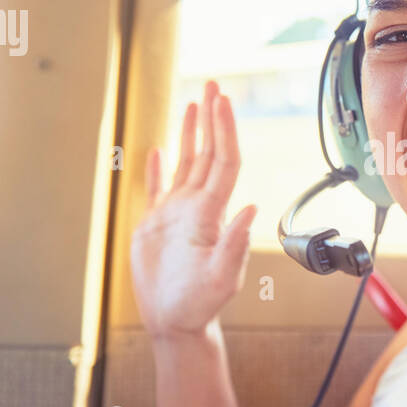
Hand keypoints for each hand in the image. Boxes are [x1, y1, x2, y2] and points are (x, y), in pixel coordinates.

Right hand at [130, 80, 257, 339]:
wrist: (176, 322)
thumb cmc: (199, 305)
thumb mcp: (221, 279)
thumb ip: (234, 245)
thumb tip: (251, 210)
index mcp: (211, 213)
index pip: (222, 162)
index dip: (224, 130)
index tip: (223, 101)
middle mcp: (197, 206)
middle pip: (207, 152)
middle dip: (212, 118)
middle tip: (214, 84)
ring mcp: (176, 213)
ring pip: (186, 162)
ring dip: (191, 132)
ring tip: (194, 101)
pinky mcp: (155, 225)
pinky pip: (157, 187)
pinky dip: (158, 167)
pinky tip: (160, 148)